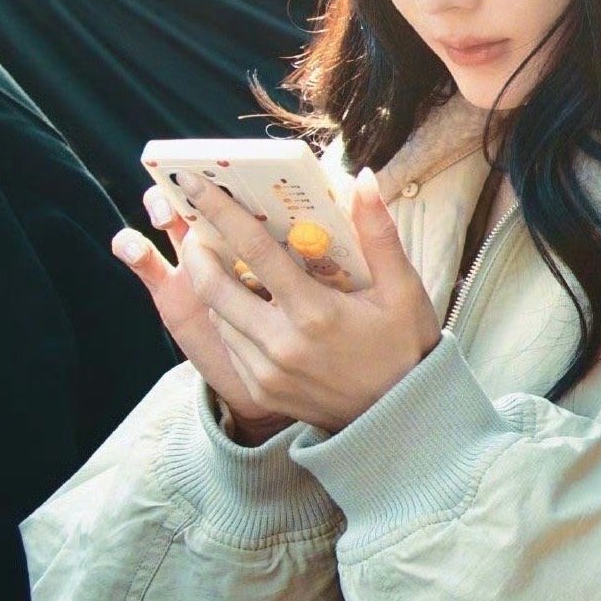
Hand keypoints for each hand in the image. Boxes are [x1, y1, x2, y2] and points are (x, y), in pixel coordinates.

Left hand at [134, 168, 442, 434]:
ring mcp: (266, 373)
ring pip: (217, 318)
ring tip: (216, 261)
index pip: (255, 250)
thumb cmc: (405, 349)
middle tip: (196, 227)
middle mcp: (281, 345)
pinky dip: (227, 319)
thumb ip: (379, 233)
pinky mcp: (260, 392)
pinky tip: (240, 304)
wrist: (400, 422)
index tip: (196, 183)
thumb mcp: (403, 290)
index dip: (221, 212)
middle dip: (197, 250)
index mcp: (315, 313)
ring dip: (210, 286)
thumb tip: (363, 179)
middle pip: (214, 287)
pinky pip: (229, 346)